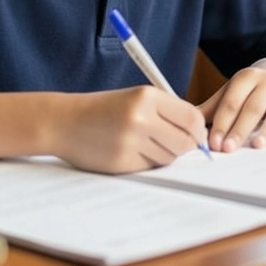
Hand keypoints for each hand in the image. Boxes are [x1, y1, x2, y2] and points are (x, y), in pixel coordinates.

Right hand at [55, 86, 208, 173]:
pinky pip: (150, 168)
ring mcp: (130, 142)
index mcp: (146, 96)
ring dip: (162, 155)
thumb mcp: (136, 98)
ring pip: (168, 158)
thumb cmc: (104, 109)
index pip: (192, 118)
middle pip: (185, 143)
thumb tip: (201, 136)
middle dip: (184, 147)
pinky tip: (128, 152)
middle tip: (171, 143)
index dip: (198, 131)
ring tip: (141, 143)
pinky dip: (145, 164)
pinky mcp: (121, 163)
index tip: (195, 135)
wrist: (64, 122)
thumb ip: (168, 112)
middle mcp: (140, 118)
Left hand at [198, 60, 265, 152]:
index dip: (221, 123)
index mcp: (245, 77)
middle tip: (228, 149)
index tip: (213, 143)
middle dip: (239, 129)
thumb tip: (186, 126)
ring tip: (257, 146)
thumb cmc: (250, 89)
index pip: (231, 103)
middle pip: (252, 108)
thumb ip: (210, 109)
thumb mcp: (230, 92)